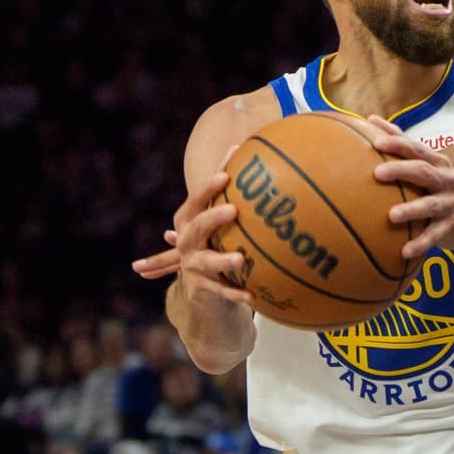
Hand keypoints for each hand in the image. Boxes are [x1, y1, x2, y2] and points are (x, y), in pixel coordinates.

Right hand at [138, 152, 253, 308]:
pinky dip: (236, 294)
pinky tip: (253, 296)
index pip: (197, 199)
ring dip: (223, 259)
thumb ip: (237, 197)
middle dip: (213, 217)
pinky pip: (221, 292)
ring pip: (206, 262)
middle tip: (233, 210)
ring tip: (241, 258)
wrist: (201, 289)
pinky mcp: (203, 289)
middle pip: (197, 227)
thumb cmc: (218, 243)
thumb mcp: (222, 223)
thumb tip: (266, 157)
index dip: (209, 187)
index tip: (226, 175)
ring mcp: (193, 267)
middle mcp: (187, 242)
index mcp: (190, 221)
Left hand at [368, 117, 453, 259]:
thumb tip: (370, 120)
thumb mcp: (425, 163)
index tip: (376, 143)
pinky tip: (403, 252)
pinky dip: (420, 243)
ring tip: (391, 216)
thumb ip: (400, 142)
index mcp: (437, 161)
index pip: (416, 149)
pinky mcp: (452, 225)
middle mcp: (446, 179)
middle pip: (423, 172)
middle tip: (377, 174)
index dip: (398, 144)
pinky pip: (435, 235)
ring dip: (411, 210)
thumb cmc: (436, 184)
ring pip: (430, 205)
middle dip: (401, 171)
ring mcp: (450, 203)